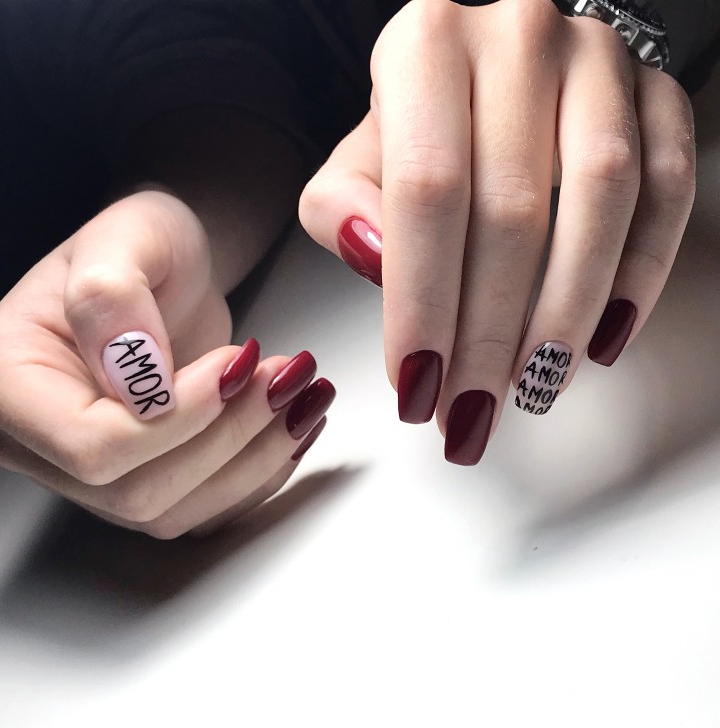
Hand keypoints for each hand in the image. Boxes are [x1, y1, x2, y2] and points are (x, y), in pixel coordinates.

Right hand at [0, 191, 333, 537]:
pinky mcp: (137, 481)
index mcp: (2, 378)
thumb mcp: (129, 234)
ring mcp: (85, 472)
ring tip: (301, 394)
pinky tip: (292, 426)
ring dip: (253, 460)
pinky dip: (258, 475)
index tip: (234, 364)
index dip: (174, 419)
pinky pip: (200, 511)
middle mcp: (34, 439)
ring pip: (171, 512)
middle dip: (226, 438)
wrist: (170, 271)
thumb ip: (111, 295)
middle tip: (285, 375)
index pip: (87, 444)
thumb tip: (134, 380)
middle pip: (132, 490)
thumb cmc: (144, 246)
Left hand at [299, 0, 694, 463]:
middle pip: (512, 209)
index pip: (426, 192)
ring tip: (535, 385)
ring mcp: (598, 59)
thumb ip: (342, 209)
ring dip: (566, 312)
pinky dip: (640, 273)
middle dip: (489, 332)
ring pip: (602, 198)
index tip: (417, 384)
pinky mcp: (656, 91)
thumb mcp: (353, 162)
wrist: (490, 71)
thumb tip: (377, 259)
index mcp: (426, 48)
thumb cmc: (419, 130)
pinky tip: (603, 338)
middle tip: (472, 407)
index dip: (422, 302)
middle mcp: (517, 38)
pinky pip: (667, 186)